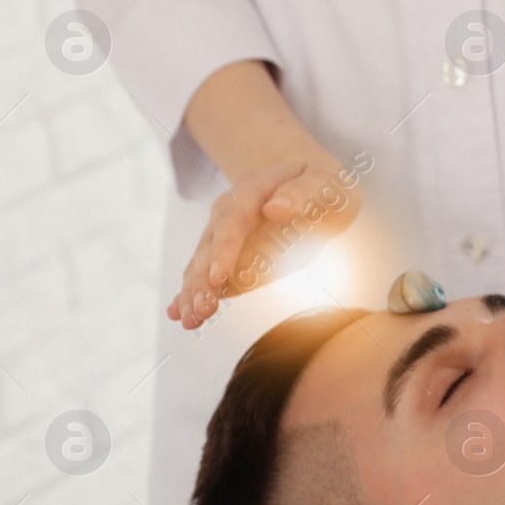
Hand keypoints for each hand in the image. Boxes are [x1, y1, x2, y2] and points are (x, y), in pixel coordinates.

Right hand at [166, 156, 359, 329]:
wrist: (311, 184)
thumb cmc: (323, 187)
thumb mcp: (324, 184)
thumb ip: (304, 193)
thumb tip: (275, 209)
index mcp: (254, 187)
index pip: (234, 220)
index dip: (224, 250)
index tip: (219, 278)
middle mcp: (229, 207)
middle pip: (210, 244)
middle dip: (204, 279)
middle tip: (202, 311)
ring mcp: (222, 227)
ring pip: (202, 261)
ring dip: (194, 291)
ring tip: (190, 320)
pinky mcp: (223, 247)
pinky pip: (204, 270)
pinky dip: (191, 291)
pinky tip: (180, 313)